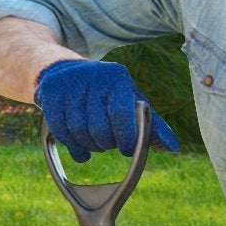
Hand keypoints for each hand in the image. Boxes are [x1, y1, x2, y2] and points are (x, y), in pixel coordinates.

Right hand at [34, 59, 181, 162]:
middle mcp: (93, 78)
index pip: (121, 113)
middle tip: (109, 144)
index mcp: (118, 77)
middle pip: (98, 127)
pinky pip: (61, 132)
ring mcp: (70, 87)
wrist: (64, 73)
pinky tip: (81, 152)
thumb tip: (173, 148)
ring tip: (95, 145)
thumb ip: (152, 125)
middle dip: (106, 143)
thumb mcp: (130, 102)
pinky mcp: (51, 96)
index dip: (126, 137)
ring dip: (89, 147)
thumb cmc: (106, 94)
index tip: (128, 149)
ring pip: (78, 131)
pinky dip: (73, 147)